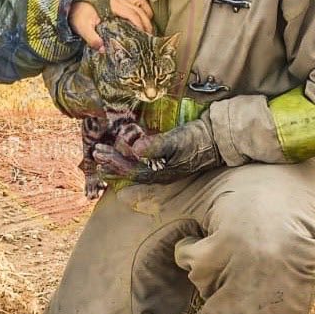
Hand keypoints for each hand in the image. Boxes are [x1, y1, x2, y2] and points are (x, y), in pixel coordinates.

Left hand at [69, 0, 153, 50]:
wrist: (73, 5)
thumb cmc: (78, 15)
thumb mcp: (82, 28)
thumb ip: (92, 38)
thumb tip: (102, 49)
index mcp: (111, 5)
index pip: (131, 13)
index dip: (140, 24)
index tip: (144, 36)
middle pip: (139, 10)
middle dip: (147, 24)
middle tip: (150, 38)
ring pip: (141, 4)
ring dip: (147, 16)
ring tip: (149, 31)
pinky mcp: (120, 0)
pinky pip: (137, 2)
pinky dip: (144, 10)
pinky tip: (145, 21)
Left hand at [94, 117, 222, 183]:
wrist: (218, 139)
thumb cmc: (197, 140)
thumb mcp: (177, 141)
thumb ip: (157, 145)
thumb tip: (135, 149)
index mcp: (160, 172)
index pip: (131, 170)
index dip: (114, 163)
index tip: (99, 155)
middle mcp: (160, 174)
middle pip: (131, 172)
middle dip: (113, 164)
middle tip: (96, 155)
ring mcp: (164, 168)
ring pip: (136, 168)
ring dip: (120, 162)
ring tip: (104, 156)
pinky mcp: (168, 160)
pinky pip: (144, 163)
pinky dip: (131, 158)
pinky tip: (126, 154)